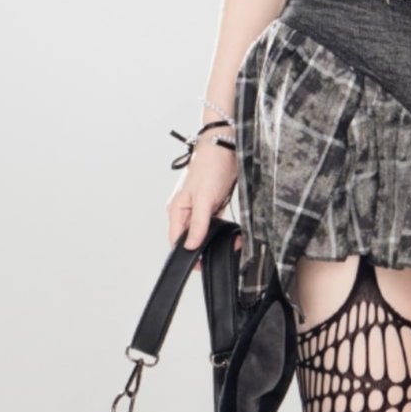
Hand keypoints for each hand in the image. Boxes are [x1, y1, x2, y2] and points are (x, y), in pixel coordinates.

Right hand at [166, 139, 241, 270]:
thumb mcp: (204, 199)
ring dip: (218, 238)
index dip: (188, 254)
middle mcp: (186, 211)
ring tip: (232, 241)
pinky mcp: (213, 204)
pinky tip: (234, 233)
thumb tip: (191, 246)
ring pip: (206, 231)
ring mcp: (199, 208)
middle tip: (223, 251)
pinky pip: (217, 223)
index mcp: (177, 210)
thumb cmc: (210, 167)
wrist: (226, 147)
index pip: (176, 240)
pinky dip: (225, 228)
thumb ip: (198, 224)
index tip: (202, 264)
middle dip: (206, 246)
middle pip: (192, 237)